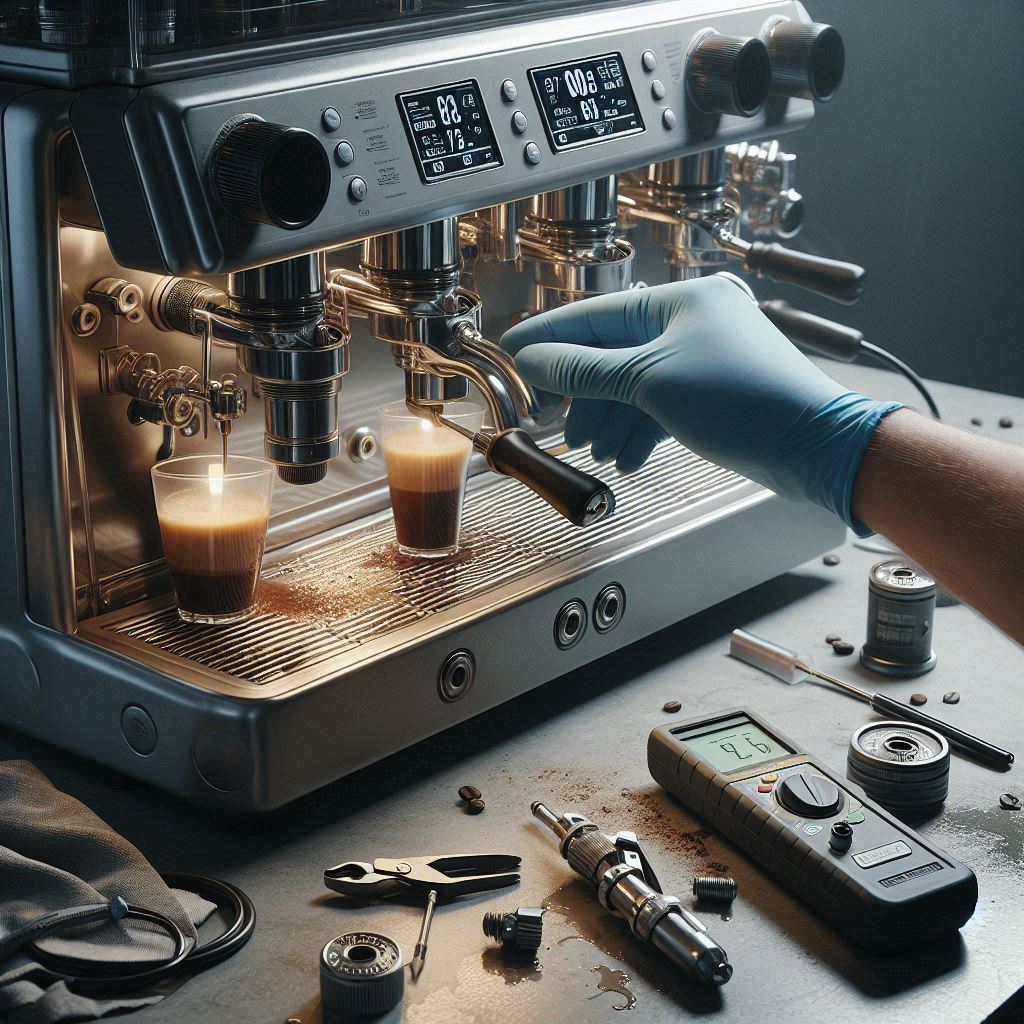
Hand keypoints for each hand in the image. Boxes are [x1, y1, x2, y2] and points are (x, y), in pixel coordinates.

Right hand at [500, 276, 900, 531]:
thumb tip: (536, 359)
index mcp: (680, 300)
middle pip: (612, 352)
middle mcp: (692, 322)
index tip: (513, 352)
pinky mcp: (713, 394)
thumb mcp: (650, 382)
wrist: (817, 447)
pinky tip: (626, 457)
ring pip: (634, 384)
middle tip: (550, 415)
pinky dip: (639, 430)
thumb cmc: (749, 402)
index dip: (549, 337)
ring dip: (609, 418)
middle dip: (582, 391)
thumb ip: (586, 370)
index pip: (595, 314)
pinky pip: (659, 406)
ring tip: (594, 448)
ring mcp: (704, 359)